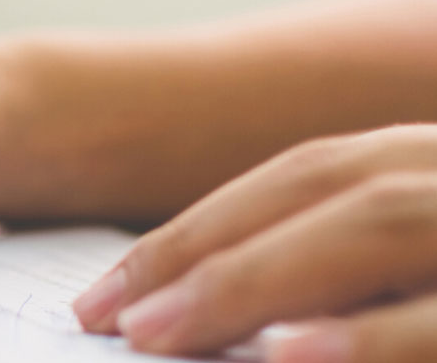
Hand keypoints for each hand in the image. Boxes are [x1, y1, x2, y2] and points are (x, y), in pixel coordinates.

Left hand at [73, 124, 436, 361]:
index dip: (195, 230)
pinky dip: (370, 336)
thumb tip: (188, 312)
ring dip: (256, 278)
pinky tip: (287, 357)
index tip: (103, 294)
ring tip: (156, 332)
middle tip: (104, 318)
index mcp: (435, 164)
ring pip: (380, 221)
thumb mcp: (402, 268)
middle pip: (327, 186)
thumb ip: (325, 271)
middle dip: (202, 248)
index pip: (306, 178)